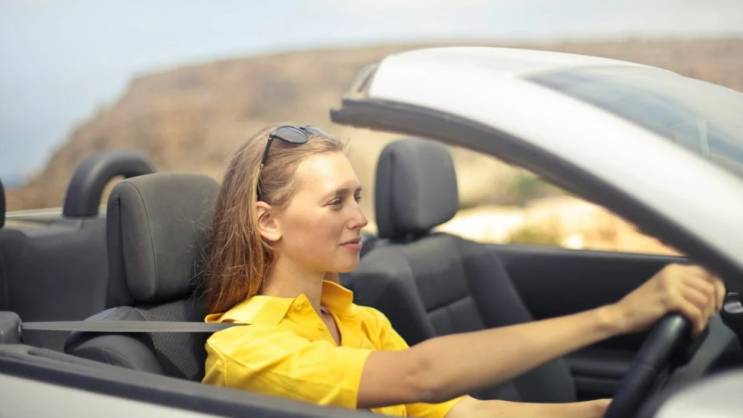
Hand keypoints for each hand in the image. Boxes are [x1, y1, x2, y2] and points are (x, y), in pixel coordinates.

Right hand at [610, 264, 724, 334]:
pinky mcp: (668, 298)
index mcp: (673, 269)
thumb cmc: (642, 306)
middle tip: (706, 318)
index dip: (718, 289)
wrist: (622, 314)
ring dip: (705, 316)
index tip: (716, 304)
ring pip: (704, 300)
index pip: (708, 273)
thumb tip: (709, 295)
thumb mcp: (665, 289)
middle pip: (709, 287)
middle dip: (713, 305)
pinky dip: (697, 324)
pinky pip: (694, 312)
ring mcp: (670, 284)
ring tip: (698, 324)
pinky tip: (692, 330)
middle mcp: (673, 272)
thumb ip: (683, 286)